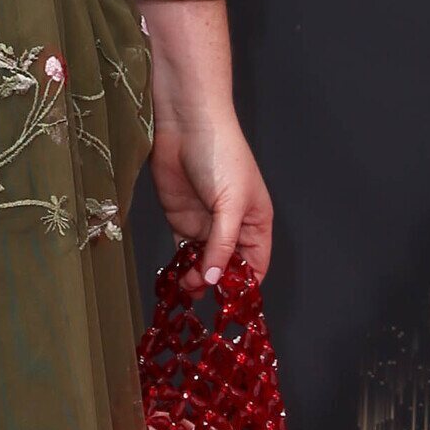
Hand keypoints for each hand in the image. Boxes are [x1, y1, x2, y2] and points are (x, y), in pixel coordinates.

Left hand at [140, 0, 272, 285]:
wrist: (186, 123)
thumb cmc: (221, 155)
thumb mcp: (230, 204)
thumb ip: (222, 244)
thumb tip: (214, 278)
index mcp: (256, 223)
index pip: (256, 265)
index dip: (246, 286)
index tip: (231, 305)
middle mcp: (232, 228)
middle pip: (227, 268)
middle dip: (216, 284)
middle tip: (200, 293)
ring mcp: (205, 225)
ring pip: (203, 263)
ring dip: (195, 278)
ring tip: (185, 288)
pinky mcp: (180, 219)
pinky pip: (182, 251)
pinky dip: (178, 265)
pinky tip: (173, 277)